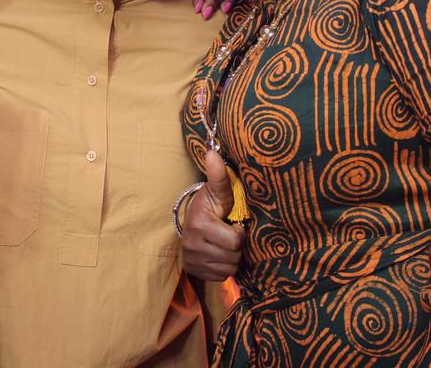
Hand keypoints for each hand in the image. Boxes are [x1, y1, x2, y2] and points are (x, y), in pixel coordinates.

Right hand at [181, 150, 244, 280]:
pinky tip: (218, 255)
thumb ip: (218, 176)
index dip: (239, 233)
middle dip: (236, 247)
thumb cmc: (210, 206)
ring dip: (231, 258)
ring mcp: (191, 260)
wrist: (191, 223)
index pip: (235, 242)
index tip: (232, 224)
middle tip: (228, 234)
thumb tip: (213, 152)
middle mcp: (191, 245)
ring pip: (228, 269)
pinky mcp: (193, 271)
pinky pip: (221, 277)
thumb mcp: (216, 191)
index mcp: (199, 225)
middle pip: (233, 258)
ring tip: (224, 244)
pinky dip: (223, 268)